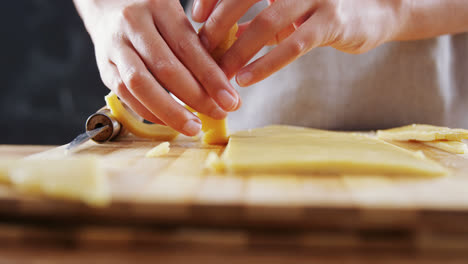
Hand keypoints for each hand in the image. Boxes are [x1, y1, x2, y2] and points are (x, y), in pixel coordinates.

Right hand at [74, 0, 240, 135]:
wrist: (105, 4)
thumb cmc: (151, 13)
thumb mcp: (175, 16)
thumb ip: (196, 45)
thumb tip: (222, 85)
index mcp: (159, 7)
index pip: (189, 48)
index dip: (212, 78)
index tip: (230, 100)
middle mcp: (133, 24)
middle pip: (166, 68)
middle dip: (196, 98)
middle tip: (219, 114)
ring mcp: (114, 46)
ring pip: (141, 84)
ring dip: (171, 111)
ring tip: (194, 127)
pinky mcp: (104, 66)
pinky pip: (125, 94)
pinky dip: (150, 112)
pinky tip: (170, 121)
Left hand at [193, 0, 403, 85]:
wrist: (376, 12)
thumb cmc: (323, 12)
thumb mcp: (287, 12)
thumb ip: (257, 20)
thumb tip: (222, 37)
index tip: (196, 18)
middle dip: (218, 24)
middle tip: (201, 50)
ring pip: (266, 22)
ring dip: (237, 50)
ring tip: (220, 73)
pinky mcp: (332, 22)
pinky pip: (291, 45)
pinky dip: (265, 64)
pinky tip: (246, 79)